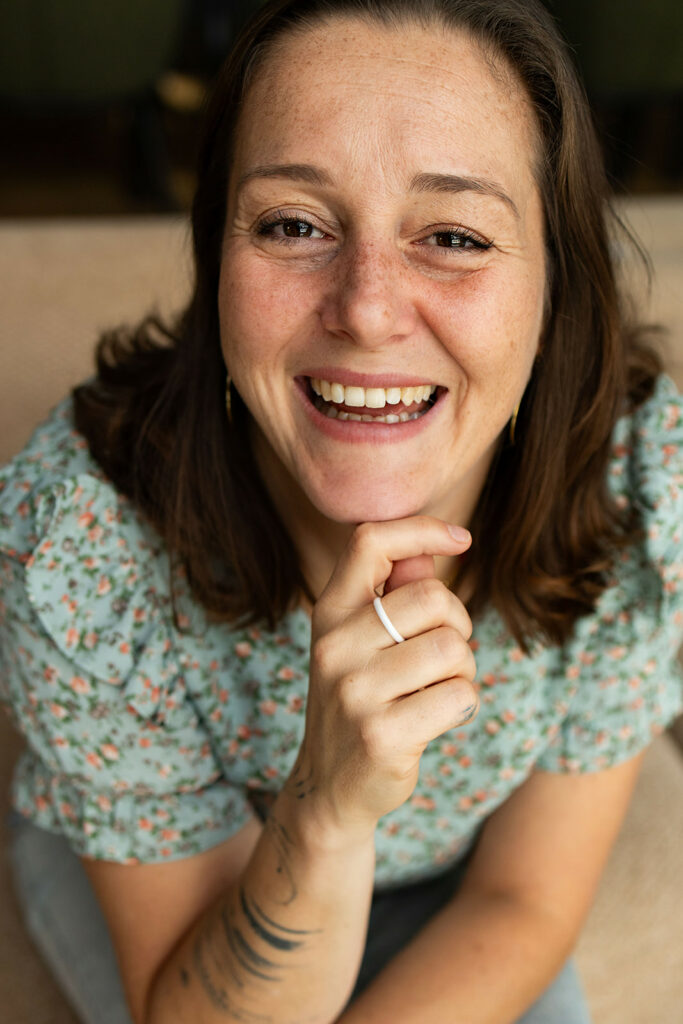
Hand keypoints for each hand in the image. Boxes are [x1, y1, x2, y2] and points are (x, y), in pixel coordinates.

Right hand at [293, 517, 478, 840]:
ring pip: (453, 648)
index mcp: (330, 613)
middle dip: (458, 625)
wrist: (331, 786)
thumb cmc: (363, 699)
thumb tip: (432, 550)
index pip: (369, 542)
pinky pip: (460, 695)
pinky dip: (463, 705)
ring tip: (436, 689)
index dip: (422, 530)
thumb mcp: (365, 642)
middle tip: (444, 655)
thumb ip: (396, 594)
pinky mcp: (381, 734)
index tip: (463, 539)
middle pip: (434, 598)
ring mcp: (355, 691)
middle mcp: (335, 645)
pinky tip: (436, 718)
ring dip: (463, 670)